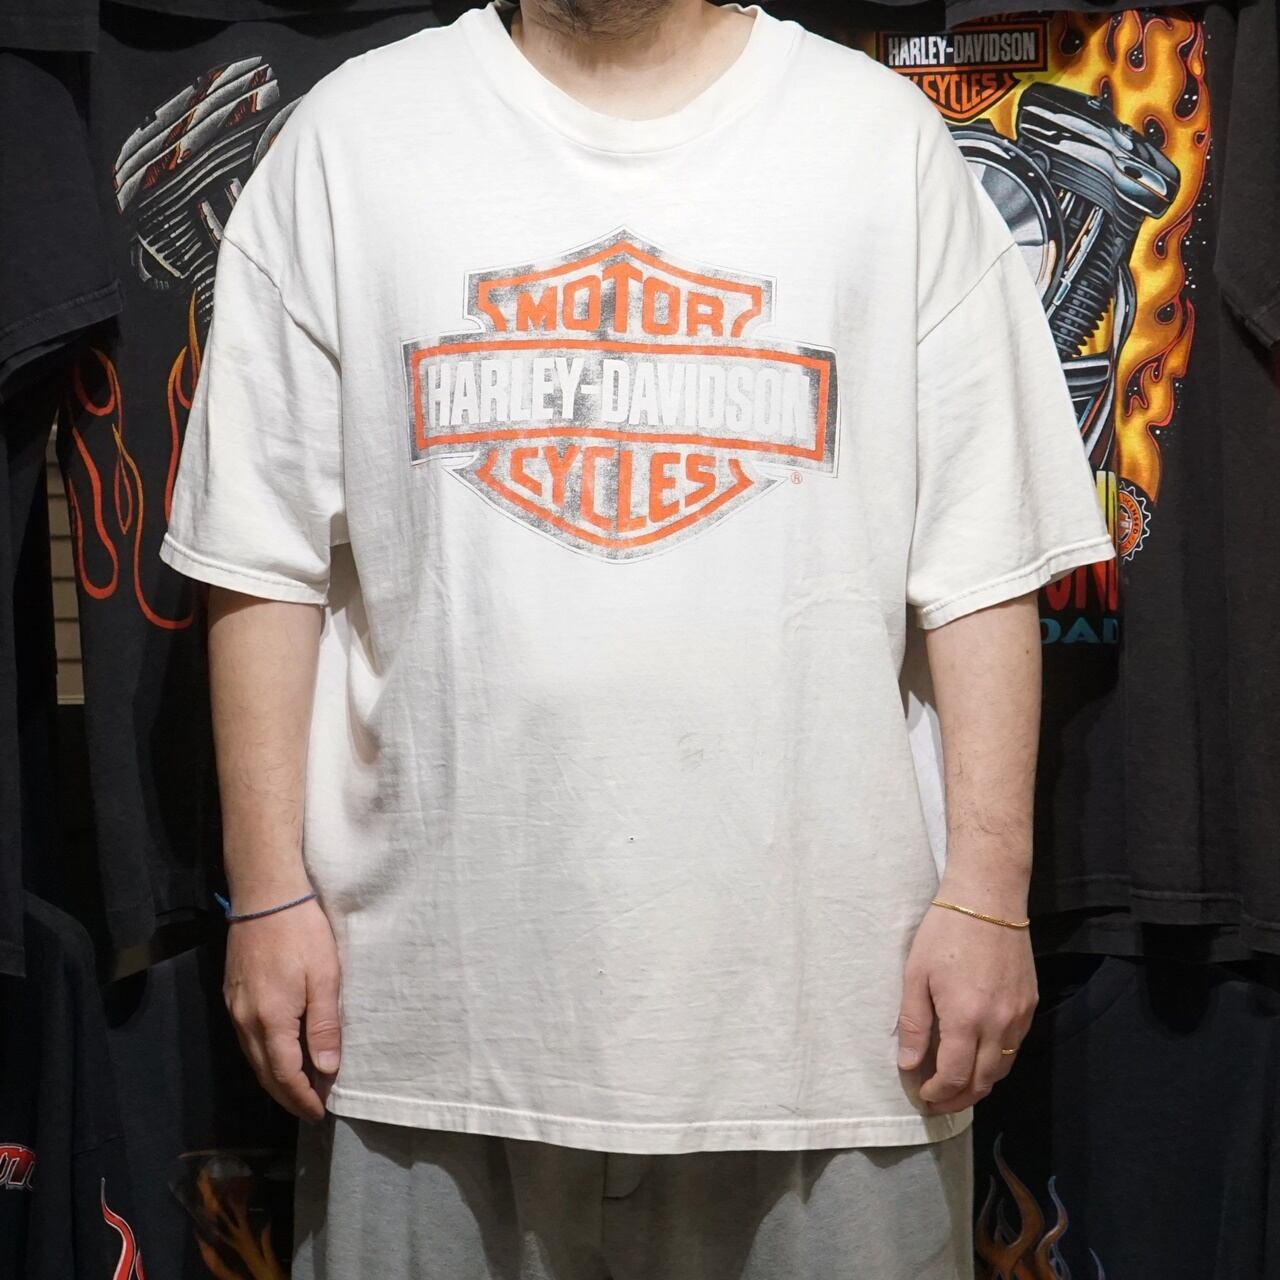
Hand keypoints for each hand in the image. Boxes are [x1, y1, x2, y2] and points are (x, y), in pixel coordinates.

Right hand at [222, 895, 341, 1123]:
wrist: (265, 897)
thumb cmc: (301, 934)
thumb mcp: (325, 978)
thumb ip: (324, 1026)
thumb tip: (327, 1068)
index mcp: (270, 1021)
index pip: (284, 1075)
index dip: (302, 1098)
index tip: (318, 1112)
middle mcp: (245, 1021)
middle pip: (264, 1073)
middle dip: (286, 1096)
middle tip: (309, 1109)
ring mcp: (234, 1008)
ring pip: (252, 1058)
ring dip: (274, 1078)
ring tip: (299, 1088)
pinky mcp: (231, 994)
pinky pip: (246, 1040)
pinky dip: (263, 1057)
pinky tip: (279, 1054)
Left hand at [895, 896, 1036, 1113]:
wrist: (988, 899)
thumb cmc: (945, 933)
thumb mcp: (916, 975)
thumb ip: (914, 1024)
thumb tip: (909, 1064)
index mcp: (966, 1019)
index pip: (955, 1076)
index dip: (938, 1093)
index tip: (923, 1095)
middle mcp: (999, 1024)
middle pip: (983, 1081)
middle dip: (959, 1098)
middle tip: (938, 1102)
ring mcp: (1019, 1015)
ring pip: (1003, 1068)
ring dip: (980, 1083)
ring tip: (957, 1085)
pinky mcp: (1030, 1004)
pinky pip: (1015, 1046)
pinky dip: (997, 1061)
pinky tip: (979, 1055)